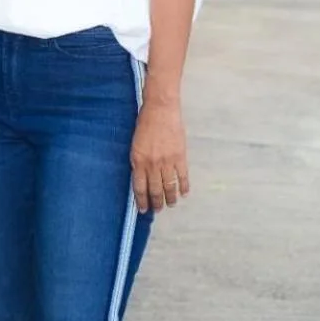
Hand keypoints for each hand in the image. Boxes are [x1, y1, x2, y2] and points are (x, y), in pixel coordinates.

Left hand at [130, 98, 188, 213]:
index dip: (142, 200)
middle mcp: (152, 164)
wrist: (160, 110)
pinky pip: (183, 177)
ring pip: (169, 187)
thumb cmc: (145, 123)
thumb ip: (138, 160)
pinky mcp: (180, 157)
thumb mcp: (135, 143)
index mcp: (138, 160)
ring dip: (170, 198)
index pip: (139, 187)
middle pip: (155, 190)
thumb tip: (141, 176)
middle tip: (158, 210)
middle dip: (156, 202)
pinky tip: (184, 194)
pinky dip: (184, 187)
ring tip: (171, 205)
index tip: (143, 209)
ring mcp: (167, 162)